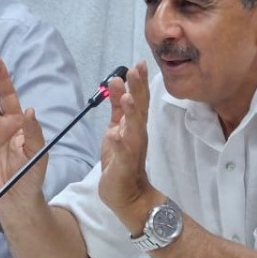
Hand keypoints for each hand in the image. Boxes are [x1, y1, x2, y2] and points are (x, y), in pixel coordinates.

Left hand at [97, 61, 156, 231]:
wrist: (128, 194)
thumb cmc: (121, 160)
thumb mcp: (117, 128)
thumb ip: (118, 107)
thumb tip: (117, 81)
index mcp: (134, 125)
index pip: (138, 99)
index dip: (138, 82)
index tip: (138, 63)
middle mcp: (137, 135)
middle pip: (139, 109)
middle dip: (138, 89)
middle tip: (137, 69)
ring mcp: (131, 150)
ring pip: (133, 129)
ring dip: (131, 113)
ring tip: (127, 97)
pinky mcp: (123, 166)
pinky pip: (123, 154)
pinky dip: (121, 145)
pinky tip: (117, 135)